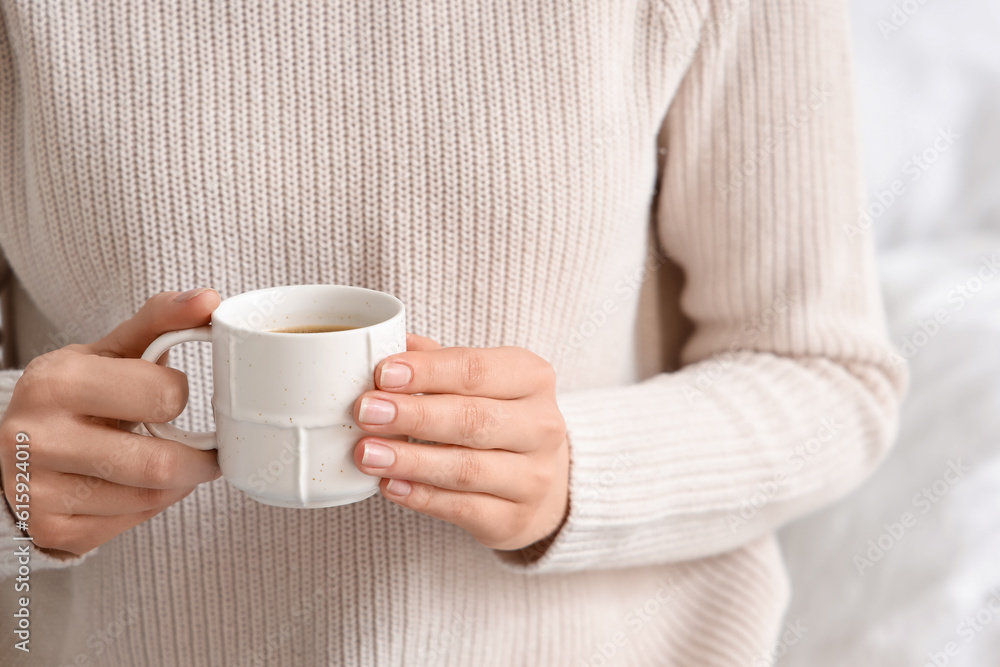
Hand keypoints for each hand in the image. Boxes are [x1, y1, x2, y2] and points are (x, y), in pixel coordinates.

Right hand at [0, 289, 222, 556]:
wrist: (18, 443)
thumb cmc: (79, 392)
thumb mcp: (113, 349)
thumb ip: (162, 320)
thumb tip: (208, 299)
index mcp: (56, 383)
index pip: (163, 397)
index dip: (180, 396)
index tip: (174, 395)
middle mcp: (37, 439)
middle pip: (159, 464)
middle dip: (199, 458)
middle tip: (206, 449)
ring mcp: (38, 491)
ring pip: (150, 498)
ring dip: (177, 483)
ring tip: (168, 461)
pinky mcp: (49, 529)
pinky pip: (129, 524)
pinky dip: (149, 507)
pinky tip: (136, 485)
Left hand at [352, 334, 569, 550]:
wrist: (538, 479)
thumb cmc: (496, 416)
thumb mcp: (478, 381)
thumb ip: (435, 362)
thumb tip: (386, 344)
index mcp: (533, 378)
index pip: (476, 370)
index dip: (428, 372)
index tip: (383, 374)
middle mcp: (542, 426)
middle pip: (473, 419)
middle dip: (414, 415)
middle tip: (366, 412)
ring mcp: (534, 477)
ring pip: (466, 469)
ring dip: (410, 460)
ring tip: (367, 452)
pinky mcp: (516, 518)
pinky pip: (464, 508)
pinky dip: (422, 497)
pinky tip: (390, 485)